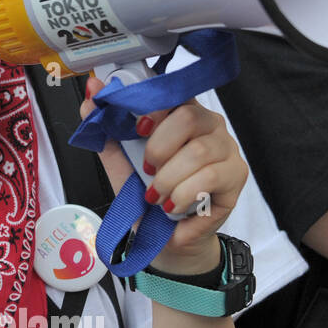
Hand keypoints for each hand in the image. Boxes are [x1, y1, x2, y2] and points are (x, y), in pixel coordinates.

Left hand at [81, 77, 246, 275]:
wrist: (160, 236)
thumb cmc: (144, 193)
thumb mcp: (119, 159)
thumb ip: (106, 125)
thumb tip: (91, 90)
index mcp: (181, 112)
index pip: (174, 92)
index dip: (154, 108)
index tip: (136, 130)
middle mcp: (209, 124)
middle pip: (189, 117)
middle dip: (158, 149)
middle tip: (147, 171)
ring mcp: (227, 148)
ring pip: (198, 151)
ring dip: (168, 179)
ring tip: (157, 195)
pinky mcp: (236, 175)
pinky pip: (210, 177)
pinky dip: (182, 195)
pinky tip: (173, 206)